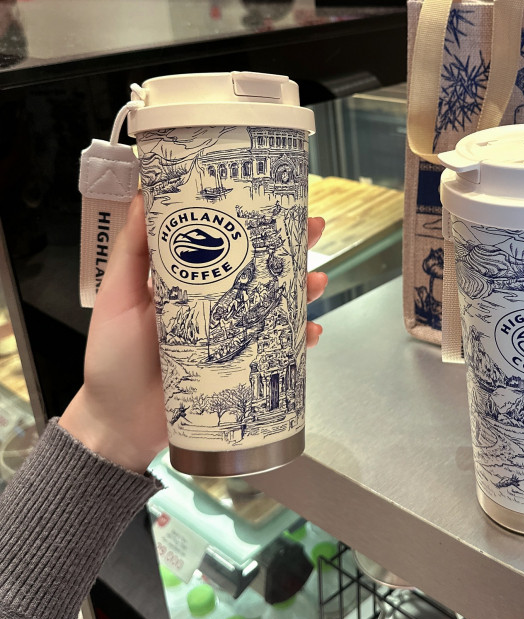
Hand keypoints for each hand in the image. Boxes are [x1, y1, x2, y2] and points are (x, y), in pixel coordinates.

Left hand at [60, 195, 327, 472]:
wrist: (118, 423)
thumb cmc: (113, 359)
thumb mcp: (118, 297)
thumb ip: (132, 251)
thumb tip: (145, 195)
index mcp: (188, 281)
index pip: (228, 242)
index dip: (254, 221)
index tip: (276, 200)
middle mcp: (216, 304)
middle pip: (262, 269)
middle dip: (293, 248)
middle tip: (315, 229)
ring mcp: (232, 335)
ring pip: (278, 304)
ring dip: (304, 290)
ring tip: (317, 281)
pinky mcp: (242, 366)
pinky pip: (279, 349)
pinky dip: (300, 340)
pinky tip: (311, 332)